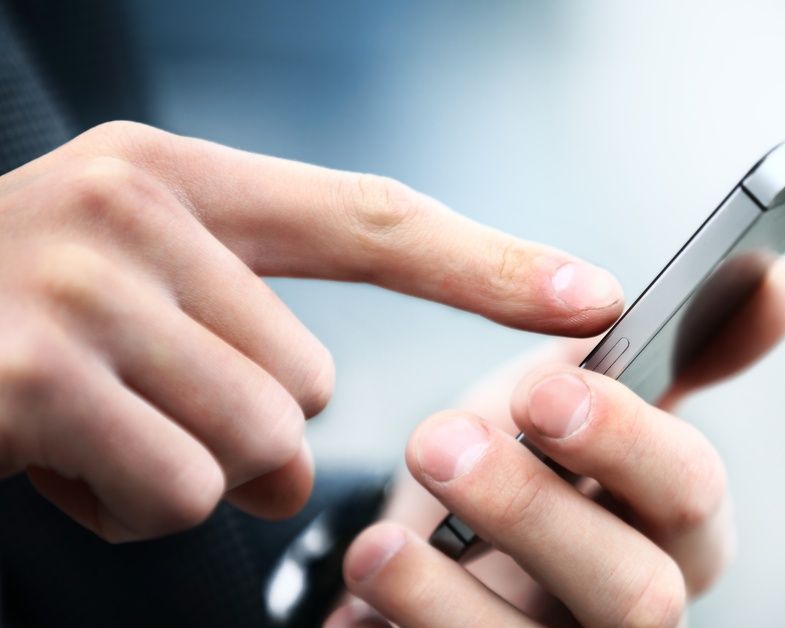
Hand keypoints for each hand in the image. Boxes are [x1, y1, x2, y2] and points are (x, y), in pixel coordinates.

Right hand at [0, 122, 622, 541]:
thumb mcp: (122, 282)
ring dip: (186, 473)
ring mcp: (85, 290)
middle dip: (245, 428)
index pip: (372, 219)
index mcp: (177, 181)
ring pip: (256, 447)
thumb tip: (318, 441)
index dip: (492, 263)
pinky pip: (181, 494)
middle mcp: (135, 213)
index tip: (592, 293)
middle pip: (309, 380)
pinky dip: (128, 509)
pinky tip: (50, 462)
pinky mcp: (40, 379)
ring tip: (91, 431)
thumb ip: (239, 324)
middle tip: (138, 404)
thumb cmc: (0, 320)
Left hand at [327, 261, 784, 626]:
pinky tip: (354, 614)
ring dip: (448, 600)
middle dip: (535, 515)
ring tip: (378, 546)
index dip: (625, 442)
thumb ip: (677, 347)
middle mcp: (639, 602)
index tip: (546, 385)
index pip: (692, 491)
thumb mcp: (597, 393)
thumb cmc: (540, 458)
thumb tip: (772, 280)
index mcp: (678, 522)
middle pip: (637, 595)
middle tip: (439, 441)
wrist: (454, 544)